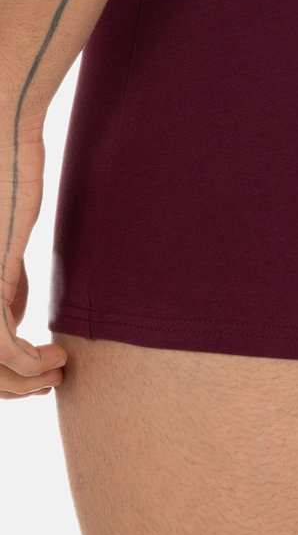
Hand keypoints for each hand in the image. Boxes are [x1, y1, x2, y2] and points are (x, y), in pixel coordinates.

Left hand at [1, 127, 67, 397]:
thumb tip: (15, 326)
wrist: (0, 147)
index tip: (36, 371)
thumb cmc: (3, 187)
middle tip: (47, 382)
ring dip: (22, 382)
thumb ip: (5, 289)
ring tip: (56, 372)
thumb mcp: (4, 250)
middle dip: (11, 386)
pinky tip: (54, 358)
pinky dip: (27, 363)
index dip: (0, 375)